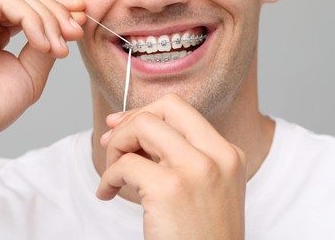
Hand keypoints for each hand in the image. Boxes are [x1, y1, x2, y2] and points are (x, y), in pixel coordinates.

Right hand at [0, 0, 84, 156]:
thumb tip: (64, 29)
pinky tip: (43, 44)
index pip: (28, 9)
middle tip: (77, 31)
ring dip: (48, 19)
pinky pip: (5, 1)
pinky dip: (32, 20)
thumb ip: (44, 49)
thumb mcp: (28, 75)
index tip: (81, 19)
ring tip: (60, 48)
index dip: (56, 9)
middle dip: (58, 13)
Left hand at [99, 94, 246, 239]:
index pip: (180, 109)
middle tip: (112, 144)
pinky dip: (107, 176)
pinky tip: (107, 193)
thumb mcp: (200, 187)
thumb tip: (121, 124)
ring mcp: (196, 170)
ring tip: (112, 173)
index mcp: (226, 153)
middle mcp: (217, 155)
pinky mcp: (171, 189)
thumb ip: (168, 153)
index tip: (122, 126)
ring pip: (142, 125)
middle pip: (163, 108)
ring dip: (116, 146)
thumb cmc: (199, 235)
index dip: (145, 112)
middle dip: (129, 121)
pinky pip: (125, 164)